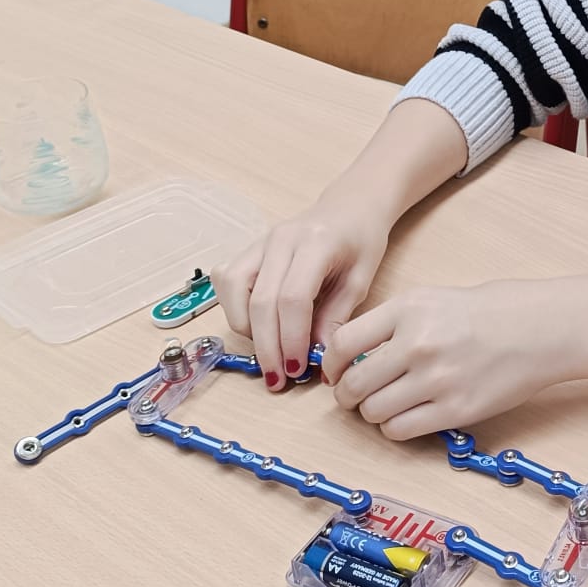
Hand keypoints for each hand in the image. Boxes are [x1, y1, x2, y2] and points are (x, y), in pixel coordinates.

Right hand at [214, 200, 390, 391]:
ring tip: (269, 352)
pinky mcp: (247, 249)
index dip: (292, 339)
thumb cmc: (360, 242)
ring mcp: (260, 242)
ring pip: (234, 290)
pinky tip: (256, 325)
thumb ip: (336, 319)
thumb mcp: (360, 281)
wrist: (349, 208)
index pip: (293, 299)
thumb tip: (319, 362)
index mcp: (316, 243)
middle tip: (278, 378)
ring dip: (247, 330)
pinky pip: (227, 281)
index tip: (297, 369)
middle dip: (267, 347)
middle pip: (261, 301)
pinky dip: (235, 309)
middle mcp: (281, 239)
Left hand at [322, 280, 580, 438]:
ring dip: (372, 413)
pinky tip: (408, 416)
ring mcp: (437, 379)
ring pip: (373, 412)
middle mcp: (418, 343)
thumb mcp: (431, 300)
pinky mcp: (455, 410)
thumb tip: (349, 357)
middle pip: (353, 383)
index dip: (331, 364)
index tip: (335, 371)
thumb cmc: (486, 313)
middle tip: (354, 396)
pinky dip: (395, 427)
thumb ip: (390, 324)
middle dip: (346, 395)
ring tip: (386, 404)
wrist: (539, 329)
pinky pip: (400, 430)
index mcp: (408, 309)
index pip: (343, 343)